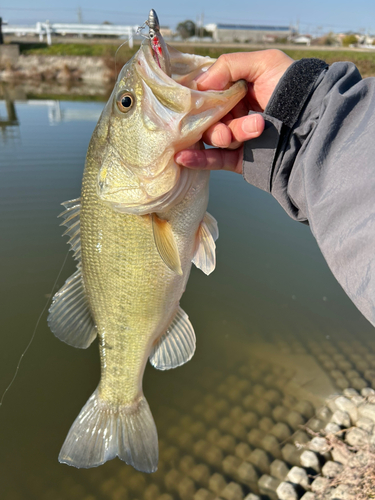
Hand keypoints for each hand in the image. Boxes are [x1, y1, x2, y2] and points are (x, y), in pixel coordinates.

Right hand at [175, 50, 292, 173]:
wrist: (314, 124)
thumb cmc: (293, 89)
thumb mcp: (265, 63)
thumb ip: (229, 65)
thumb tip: (201, 84)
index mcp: (242, 91)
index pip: (211, 93)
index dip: (202, 96)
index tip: (196, 99)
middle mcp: (238, 114)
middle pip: (210, 116)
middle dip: (215, 118)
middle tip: (227, 121)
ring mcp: (239, 138)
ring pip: (214, 137)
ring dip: (221, 134)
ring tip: (245, 132)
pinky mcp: (241, 159)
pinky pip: (215, 160)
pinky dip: (198, 159)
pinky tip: (183, 157)